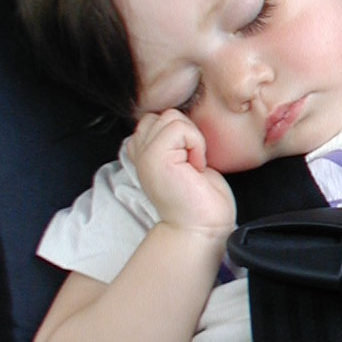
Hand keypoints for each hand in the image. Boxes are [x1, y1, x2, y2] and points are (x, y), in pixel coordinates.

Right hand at [127, 110, 235, 237]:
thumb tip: (185, 118)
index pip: (160, 116)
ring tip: (192, 166)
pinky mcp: (154, 157)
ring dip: (193, 139)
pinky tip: (195, 167)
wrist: (202, 227)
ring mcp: (144, 154)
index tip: (189, 160)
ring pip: (173, 117)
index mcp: (144, 150)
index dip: (183, 133)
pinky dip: (196, 145)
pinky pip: (181, 128)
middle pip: (166, 114)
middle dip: (188, 133)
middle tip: (191, 163)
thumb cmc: (201, 198)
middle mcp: (139, 151)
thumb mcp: (186, 158)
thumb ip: (176, 139)